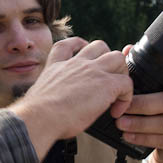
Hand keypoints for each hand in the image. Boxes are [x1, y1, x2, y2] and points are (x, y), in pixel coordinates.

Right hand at [10, 37, 132, 158]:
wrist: (40, 117)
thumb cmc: (36, 114)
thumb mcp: (38, 95)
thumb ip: (48, 93)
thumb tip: (46, 105)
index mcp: (57, 66)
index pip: (68, 44)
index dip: (80, 45)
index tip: (84, 50)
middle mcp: (75, 64)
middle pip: (99, 46)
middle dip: (106, 60)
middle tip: (106, 79)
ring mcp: (92, 71)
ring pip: (118, 57)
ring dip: (120, 72)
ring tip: (116, 91)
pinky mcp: (106, 84)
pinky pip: (126, 83)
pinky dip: (126, 97)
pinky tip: (116, 111)